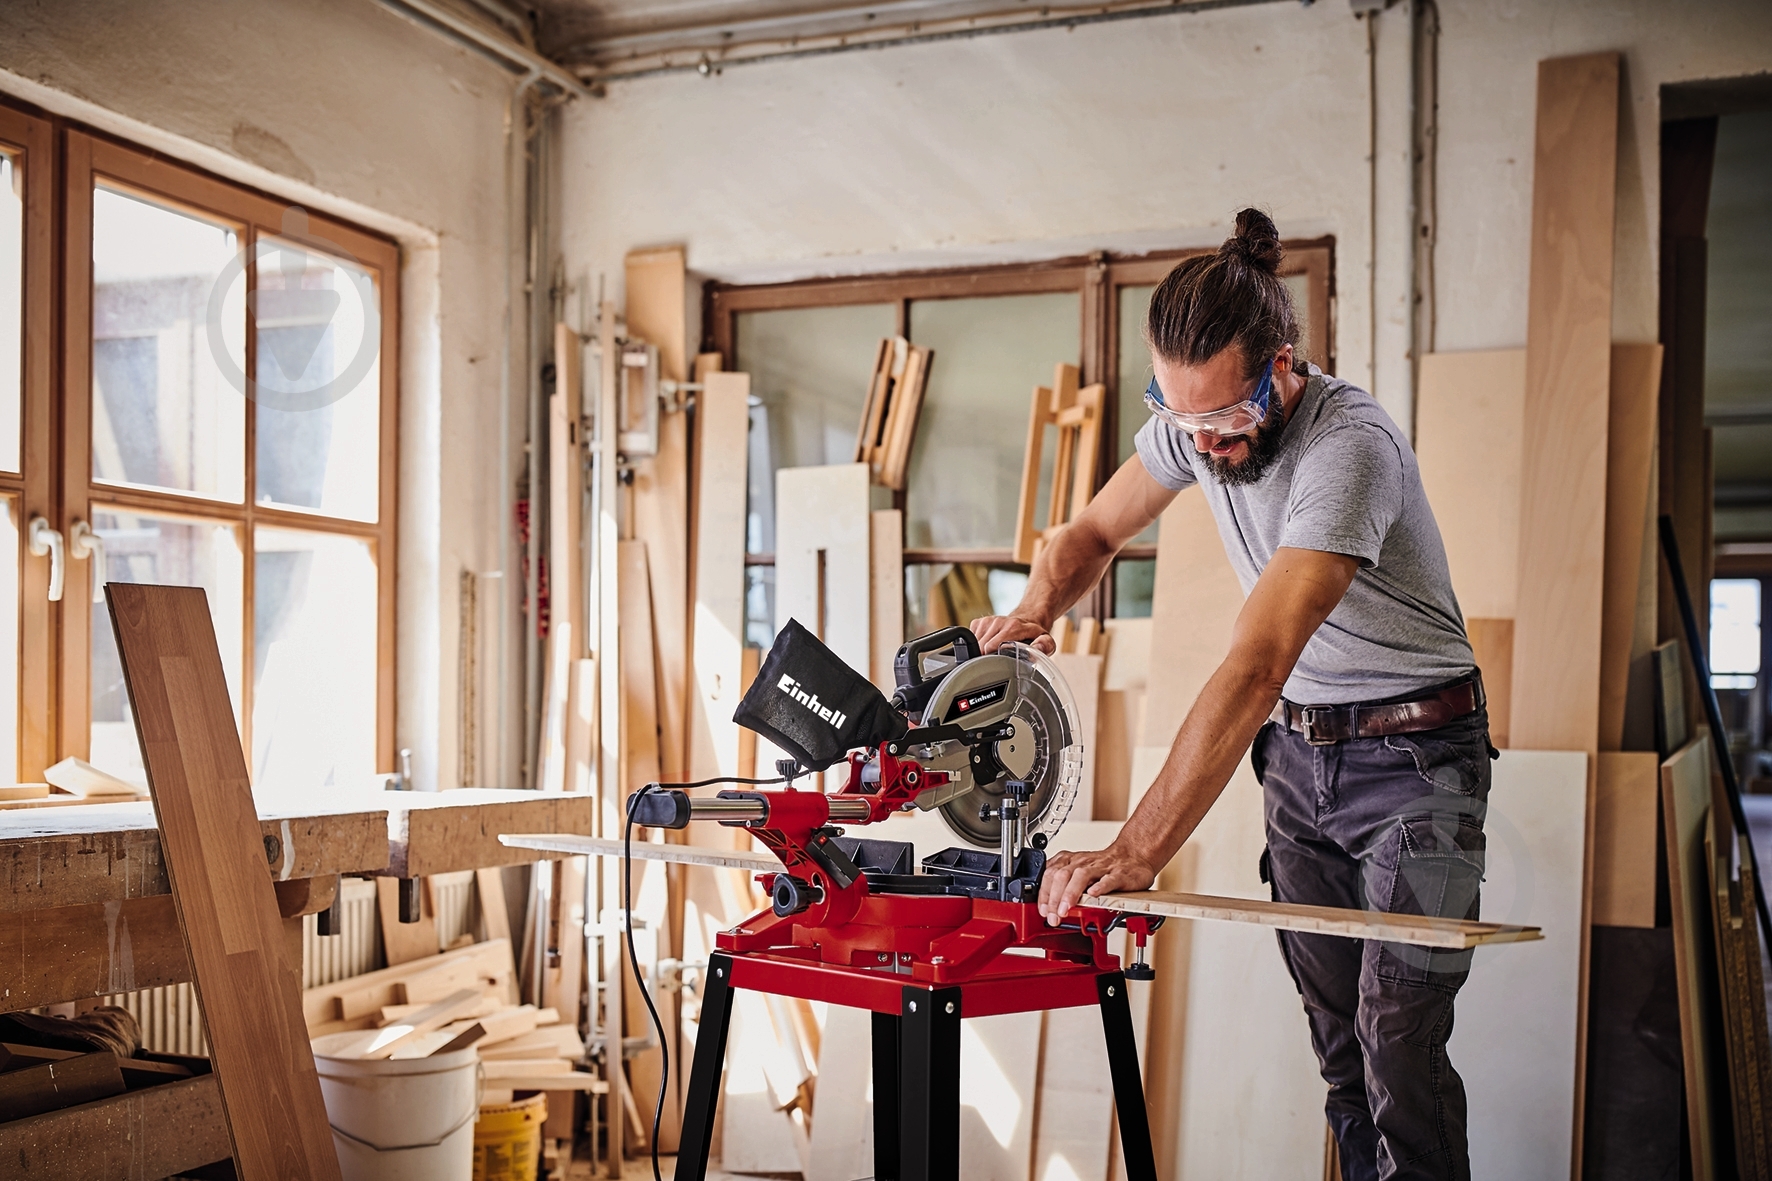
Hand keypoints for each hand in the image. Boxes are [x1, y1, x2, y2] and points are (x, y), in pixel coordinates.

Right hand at [970, 614, 1054, 654]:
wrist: (1028, 618)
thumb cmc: (1034, 634)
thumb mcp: (1046, 641)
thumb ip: (1045, 646)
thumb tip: (1037, 648)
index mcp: (1012, 627)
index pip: (990, 647)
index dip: (991, 660)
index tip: (996, 667)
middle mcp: (998, 622)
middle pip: (981, 647)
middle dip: (985, 658)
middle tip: (997, 662)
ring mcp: (987, 620)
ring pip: (974, 643)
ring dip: (980, 651)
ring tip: (993, 653)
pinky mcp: (980, 621)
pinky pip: (971, 637)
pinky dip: (976, 644)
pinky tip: (988, 645)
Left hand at [1037, 845, 1156, 924]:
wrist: (1134, 855)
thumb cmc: (1105, 866)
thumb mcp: (1079, 870)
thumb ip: (1063, 884)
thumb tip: (1048, 905)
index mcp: (1071, 862)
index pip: (1050, 874)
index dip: (1044, 893)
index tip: (1043, 910)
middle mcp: (1083, 863)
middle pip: (1061, 875)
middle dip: (1054, 898)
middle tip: (1052, 916)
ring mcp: (1101, 868)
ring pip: (1081, 876)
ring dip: (1070, 893)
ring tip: (1065, 909)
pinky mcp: (1119, 874)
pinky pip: (1108, 879)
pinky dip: (1100, 887)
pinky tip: (1093, 895)